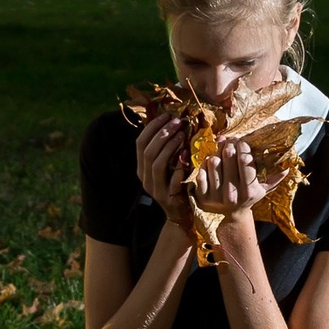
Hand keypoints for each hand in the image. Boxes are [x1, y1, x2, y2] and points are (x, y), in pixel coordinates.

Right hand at [134, 111, 193, 226]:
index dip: (152, 127)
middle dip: (163, 133)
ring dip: (170, 146)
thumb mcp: (167, 166)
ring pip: (157, 164)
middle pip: (148, 151)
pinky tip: (187, 154)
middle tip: (178, 122)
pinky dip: (179, 167)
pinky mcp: (168, 198)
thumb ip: (165, 149)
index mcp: (141, 167)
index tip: (167, 115)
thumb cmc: (176, 185)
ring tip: (183, 134)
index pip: (140, 142)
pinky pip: (172, 181)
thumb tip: (171, 122)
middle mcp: (145, 178)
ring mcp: (155, 189)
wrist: (179, 214)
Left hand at [188, 136, 286, 231]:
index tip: (242, 142)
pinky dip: (204, 164)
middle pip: (228, 157)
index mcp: (248, 191)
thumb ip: (275, 179)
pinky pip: (200, 172)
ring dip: (217, 153)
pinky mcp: (202, 196)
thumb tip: (287, 168)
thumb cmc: (248, 197)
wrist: (230, 216)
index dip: (243, 147)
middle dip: (230, 145)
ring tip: (221, 154)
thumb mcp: (262, 190)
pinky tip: (211, 164)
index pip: (245, 161)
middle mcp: (232, 194)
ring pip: (213, 162)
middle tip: (230, 142)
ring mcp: (215, 196)